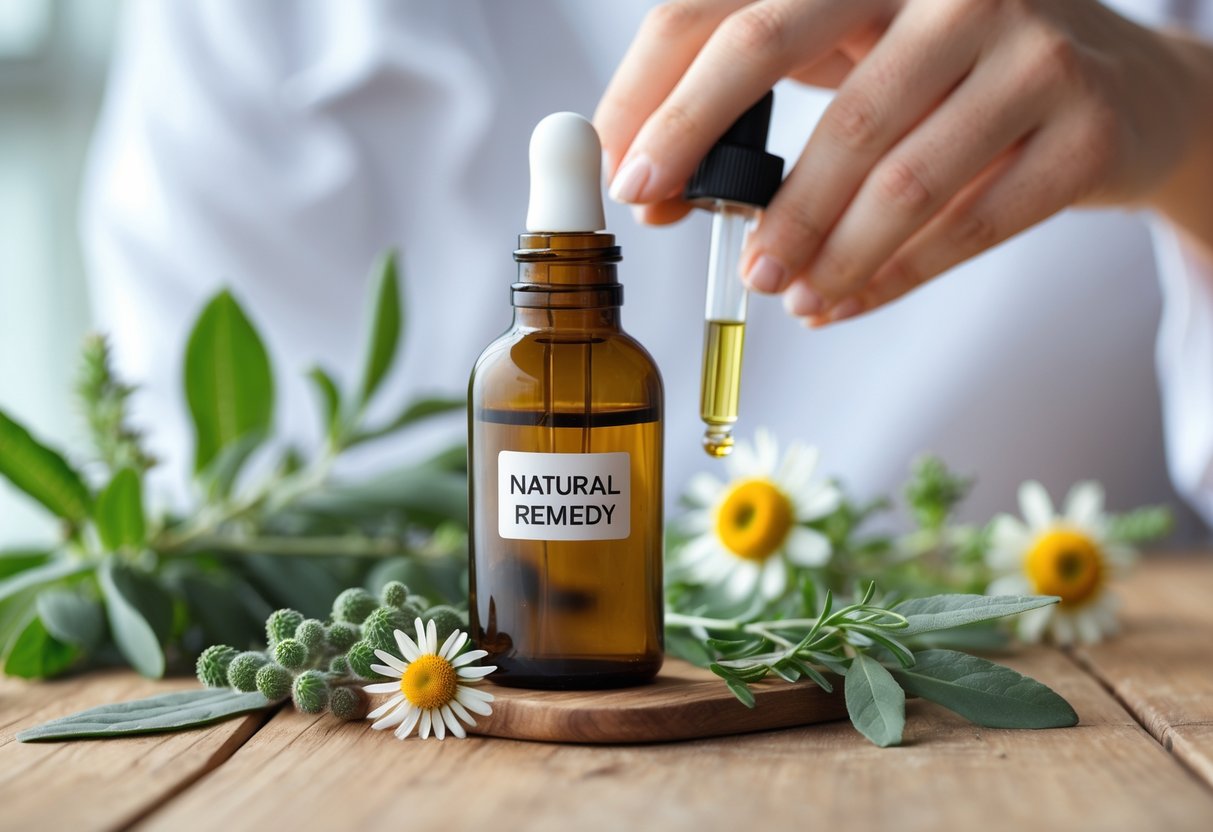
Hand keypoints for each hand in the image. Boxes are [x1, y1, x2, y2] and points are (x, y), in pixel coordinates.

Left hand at [595, 0, 1212, 324]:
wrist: (1122, 90)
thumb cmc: (954, 75)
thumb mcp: (857, 56)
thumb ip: (759, 104)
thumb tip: (654, 186)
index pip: (727, 5)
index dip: (661, 93)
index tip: (628, 174)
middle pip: (784, 48)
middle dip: (703, 141)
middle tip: (667, 219)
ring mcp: (1029, 48)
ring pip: (889, 170)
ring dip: (813, 244)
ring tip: (774, 288)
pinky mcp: (1084, 128)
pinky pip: (967, 227)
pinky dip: (891, 279)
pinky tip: (842, 304)